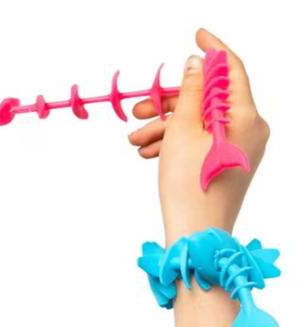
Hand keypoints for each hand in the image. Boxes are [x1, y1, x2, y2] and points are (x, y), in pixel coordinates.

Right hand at [128, 28, 270, 243]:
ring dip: (165, 127)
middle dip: (170, 102)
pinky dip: (175, 143)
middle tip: (139, 108)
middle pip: (208, 100)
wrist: (195, 235)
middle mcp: (248, 130)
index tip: (195, 34)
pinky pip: (200, 142)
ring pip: (198, 124)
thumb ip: (188, 92)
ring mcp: (238, 149)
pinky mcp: (225, 164)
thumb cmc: (190, 187)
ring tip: (136, 141)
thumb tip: (196, 65)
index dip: (211, 49)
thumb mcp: (181, 131)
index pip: (230, 69)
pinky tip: (149, 152)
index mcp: (245, 117)